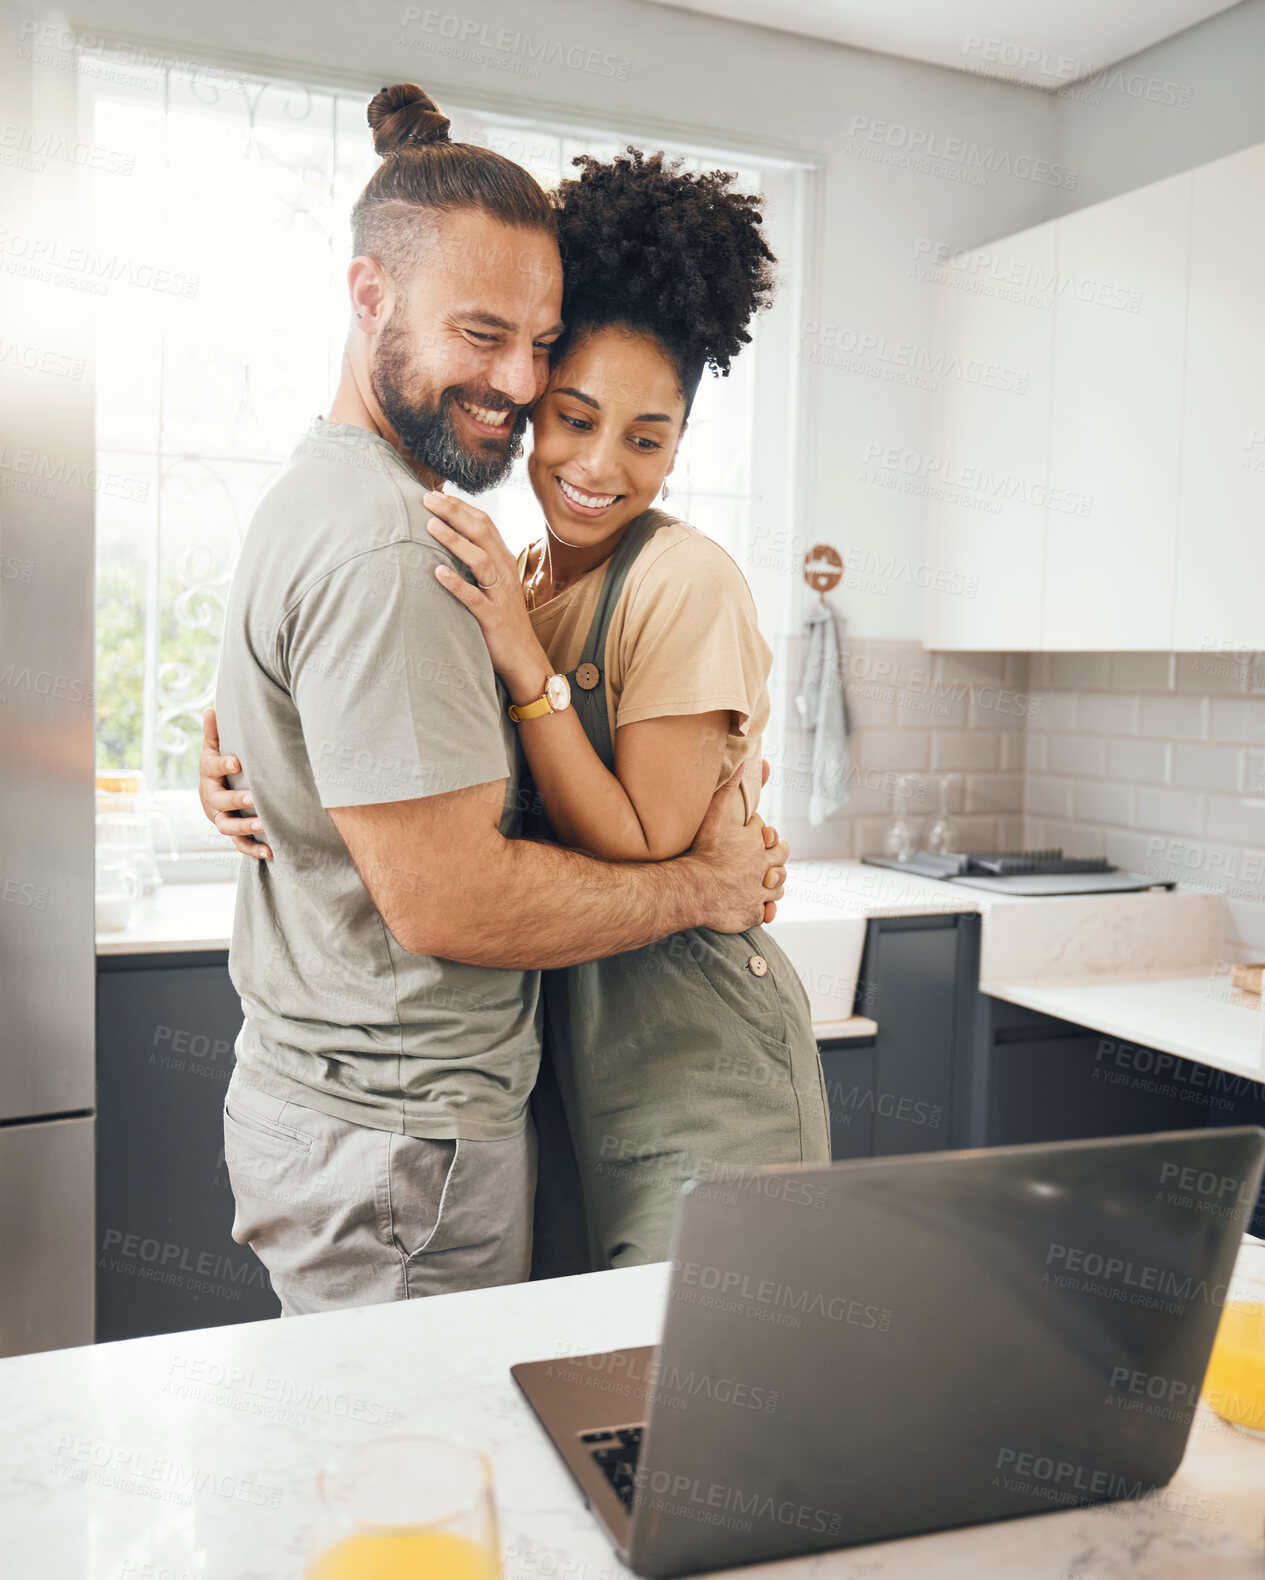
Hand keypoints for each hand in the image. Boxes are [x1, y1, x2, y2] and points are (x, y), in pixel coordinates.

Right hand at [199, 707, 271, 859]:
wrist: (211, 792)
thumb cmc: (218, 766)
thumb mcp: (214, 747)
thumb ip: (214, 732)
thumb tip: (210, 709)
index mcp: (208, 774)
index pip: (211, 768)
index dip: (222, 765)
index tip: (237, 762)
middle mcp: (211, 798)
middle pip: (220, 801)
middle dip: (237, 800)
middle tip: (254, 798)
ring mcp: (220, 817)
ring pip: (227, 826)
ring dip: (245, 827)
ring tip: (263, 825)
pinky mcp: (230, 832)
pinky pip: (238, 844)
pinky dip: (252, 850)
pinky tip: (270, 852)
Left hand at [424, 490, 550, 698]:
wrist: (523, 656)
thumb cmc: (501, 619)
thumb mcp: (493, 584)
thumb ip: (477, 562)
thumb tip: (451, 540)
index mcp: (503, 561)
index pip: (484, 523)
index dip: (461, 506)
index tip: (437, 493)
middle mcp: (503, 572)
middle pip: (481, 533)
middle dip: (454, 513)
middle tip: (427, 499)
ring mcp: (499, 595)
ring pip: (479, 560)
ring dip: (454, 541)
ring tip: (430, 526)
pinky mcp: (493, 618)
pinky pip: (474, 598)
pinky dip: (456, 583)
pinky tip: (437, 572)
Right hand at [688, 760, 788, 931]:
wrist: (695, 888)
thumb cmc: (706, 850)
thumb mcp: (718, 812)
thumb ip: (732, 785)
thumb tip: (745, 759)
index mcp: (759, 842)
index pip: (768, 831)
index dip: (763, 831)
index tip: (756, 832)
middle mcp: (764, 867)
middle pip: (781, 858)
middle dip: (776, 855)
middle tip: (766, 856)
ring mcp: (759, 892)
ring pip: (777, 887)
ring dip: (772, 883)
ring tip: (763, 881)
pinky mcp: (752, 914)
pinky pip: (765, 913)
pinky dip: (765, 910)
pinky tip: (760, 907)